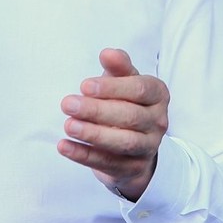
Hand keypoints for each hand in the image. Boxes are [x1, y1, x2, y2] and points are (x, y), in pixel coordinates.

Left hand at [57, 48, 169, 200]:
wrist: (135, 145)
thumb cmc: (125, 102)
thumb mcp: (124, 81)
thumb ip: (117, 67)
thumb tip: (107, 53)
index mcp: (158, 95)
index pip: (140, 89)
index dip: (112, 87)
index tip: (83, 85)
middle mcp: (158, 122)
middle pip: (130, 116)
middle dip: (97, 110)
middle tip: (67, 104)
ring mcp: (148, 148)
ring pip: (123, 142)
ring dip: (93, 134)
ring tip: (68, 125)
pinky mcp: (133, 168)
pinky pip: (107, 163)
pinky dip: (84, 155)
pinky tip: (64, 145)